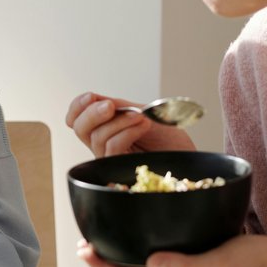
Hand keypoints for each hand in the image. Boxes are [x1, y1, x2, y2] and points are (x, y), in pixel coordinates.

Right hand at [65, 91, 195, 156]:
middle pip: (79, 129)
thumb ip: (119, 107)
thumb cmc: (170, 138)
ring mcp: (112, 159)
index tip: (91, 96)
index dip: (77, 107)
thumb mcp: (142, 113)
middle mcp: (104, 144)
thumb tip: (95, 99)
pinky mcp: (121, 169)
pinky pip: (112, 148)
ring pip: (97, 138)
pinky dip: (126, 132)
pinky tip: (143, 125)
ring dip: (119, 121)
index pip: (76, 119)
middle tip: (111, 106)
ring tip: (142, 117)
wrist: (190, 156)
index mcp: (106, 128)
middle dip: (91, 113)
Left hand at [77, 235, 266, 266]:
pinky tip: (147, 219)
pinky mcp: (195, 252)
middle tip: (85, 239)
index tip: (82, 250)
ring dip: (123, 246)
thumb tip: (152, 262)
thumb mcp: (218, 261)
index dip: (102, 266)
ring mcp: (184, 264)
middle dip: (106, 257)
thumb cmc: (250, 264)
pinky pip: (162, 247)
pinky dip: (146, 235)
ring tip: (108, 230)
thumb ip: (186, 265)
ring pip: (144, 259)